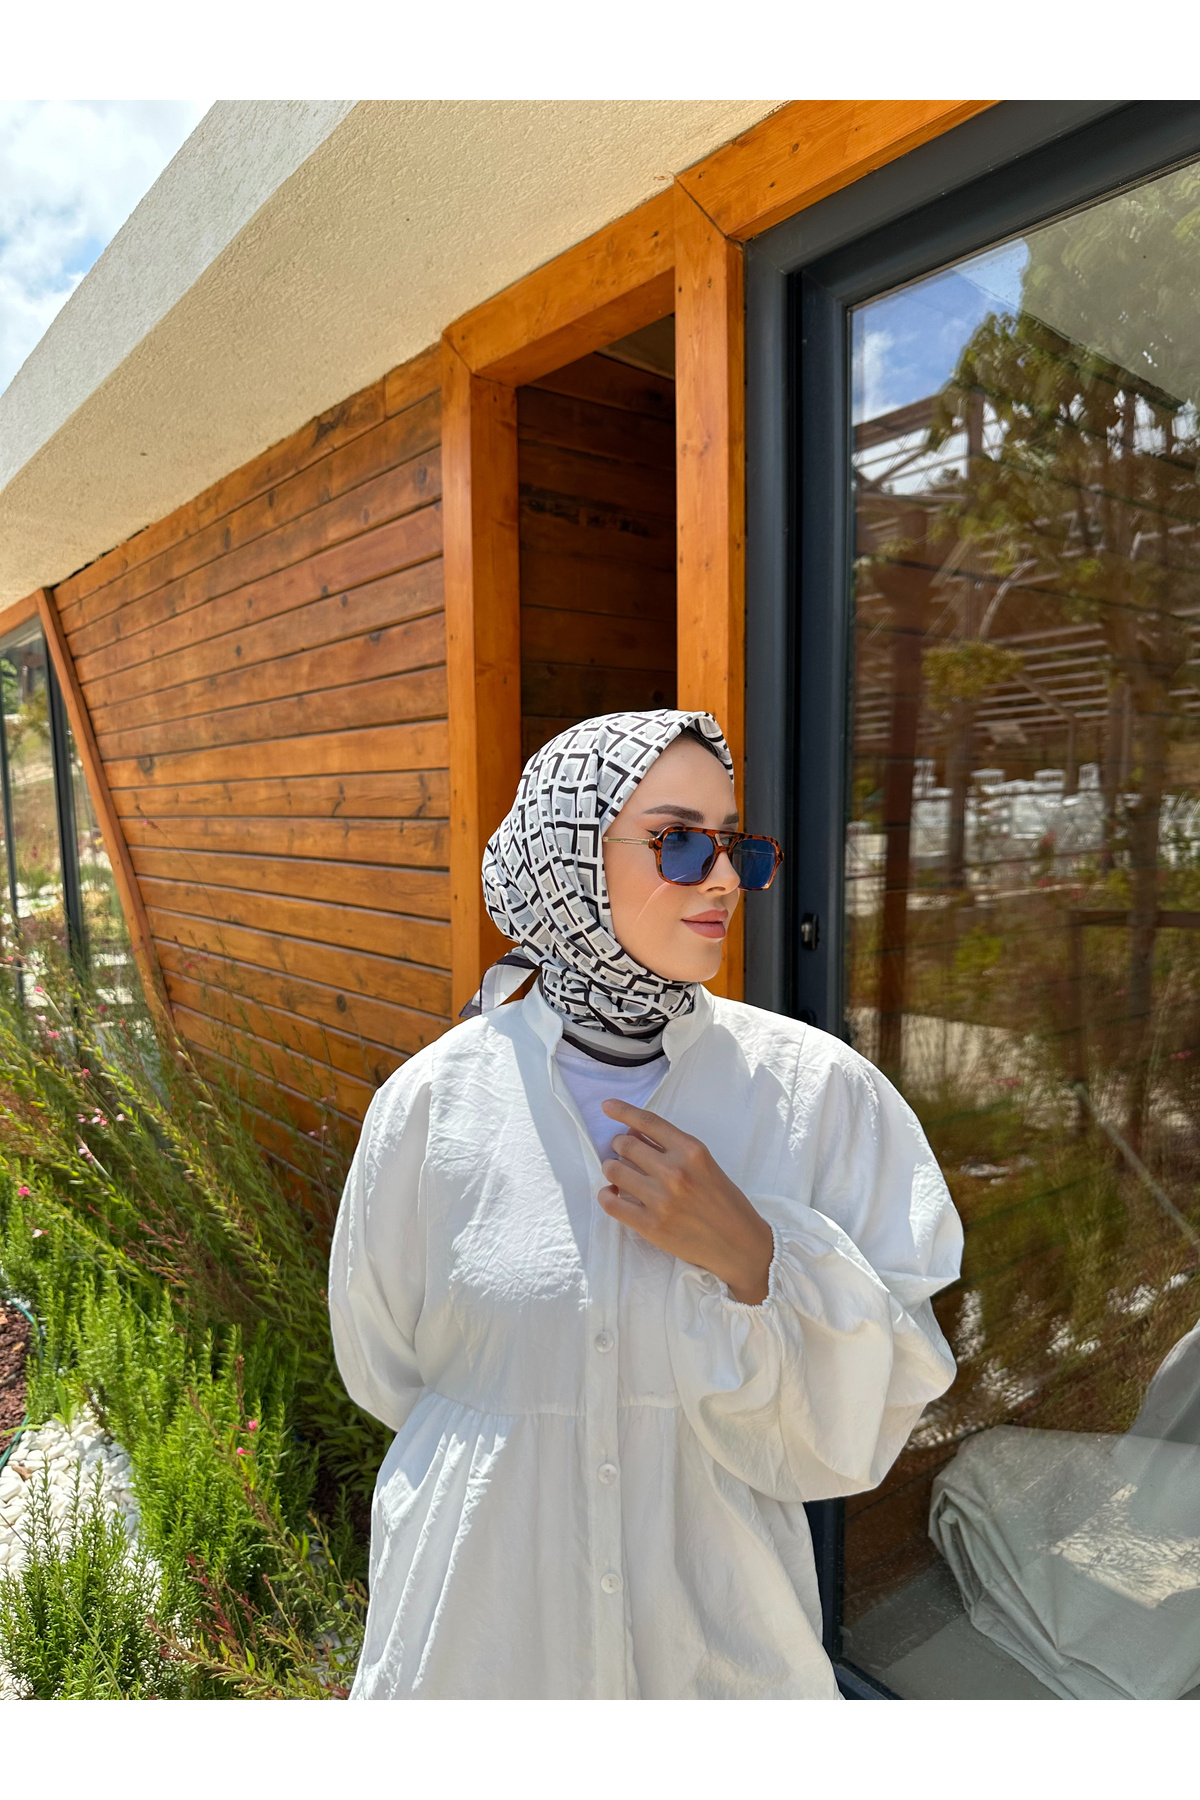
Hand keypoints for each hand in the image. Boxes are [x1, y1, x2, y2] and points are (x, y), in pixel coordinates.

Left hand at [599, 1101, 773, 1304]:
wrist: (740, 1245)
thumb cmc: (724, 1202)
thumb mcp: (706, 1165)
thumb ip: (673, 1149)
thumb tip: (633, 1134)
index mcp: (692, 1151)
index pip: (648, 1122)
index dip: (623, 1111)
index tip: (607, 1106)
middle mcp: (675, 1171)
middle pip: (625, 1145)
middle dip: (619, 1146)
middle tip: (622, 1154)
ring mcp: (661, 1199)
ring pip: (614, 1170)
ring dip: (612, 1169)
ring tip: (619, 1175)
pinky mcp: (650, 1225)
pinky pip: (611, 1203)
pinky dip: (606, 1195)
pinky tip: (612, 1195)